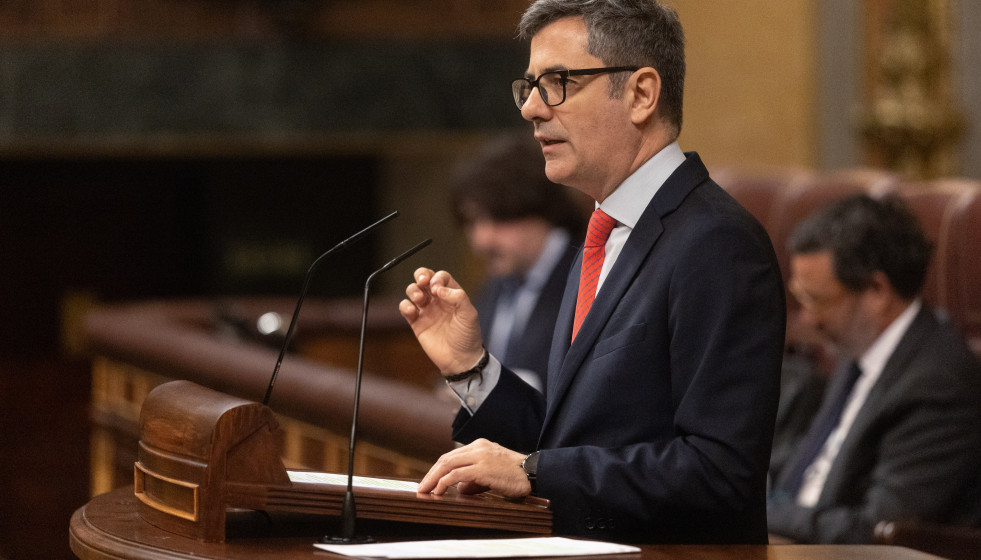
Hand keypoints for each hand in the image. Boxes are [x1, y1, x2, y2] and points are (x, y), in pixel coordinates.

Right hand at [399, 268, 483, 374]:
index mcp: (452, 295)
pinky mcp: (417, 323)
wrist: (460, 360)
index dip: (437, 278)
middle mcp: (438, 300)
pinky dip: (405, 306)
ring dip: (413, 290)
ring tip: (420, 299)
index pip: (441, 277)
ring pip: (413, 291)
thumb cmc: (468, 337)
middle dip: (421, 275)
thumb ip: (458, 297)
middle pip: (424, 278)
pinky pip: (406, 308)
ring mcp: (426, 311)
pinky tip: (412, 311)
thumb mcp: (469, 314)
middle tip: (423, 281)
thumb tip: (439, 288)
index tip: (437, 289)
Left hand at [417, 439, 531, 497]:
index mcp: (480, 446)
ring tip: (425, 490)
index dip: (438, 469)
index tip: (430, 481)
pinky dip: (444, 483)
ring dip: (433, 478)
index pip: (453, 456)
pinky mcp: (483, 468)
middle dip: (431, 473)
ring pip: (447, 464)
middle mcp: (478, 447)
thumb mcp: (492, 474)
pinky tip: (439, 491)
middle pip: (446, 459)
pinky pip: (456, 475)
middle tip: (422, 487)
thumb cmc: (516, 476)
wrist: (534, 473)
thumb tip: (460, 488)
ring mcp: (480, 456)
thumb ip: (475, 480)